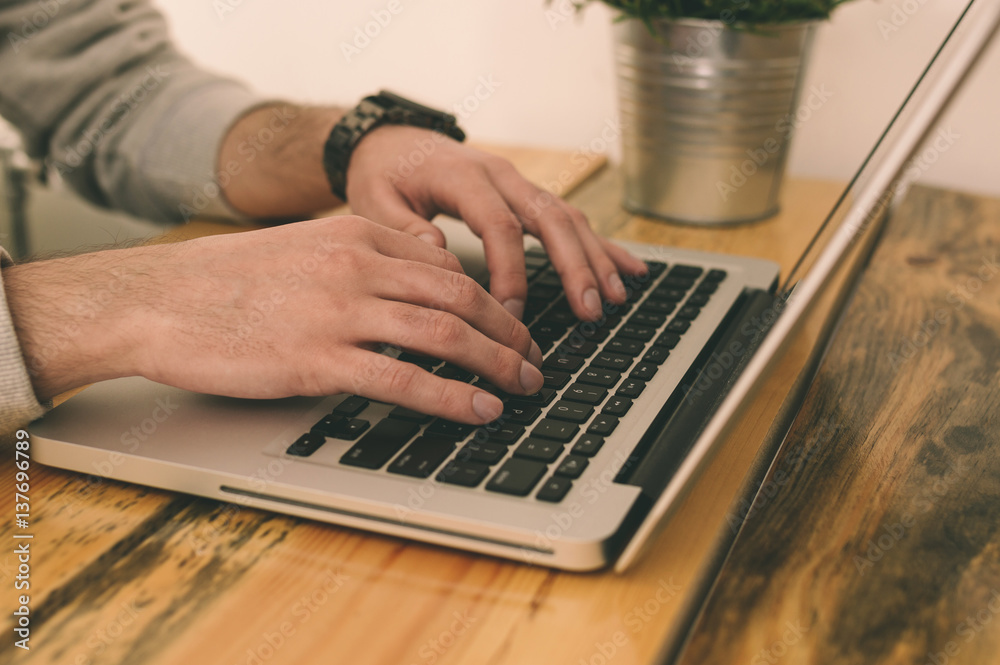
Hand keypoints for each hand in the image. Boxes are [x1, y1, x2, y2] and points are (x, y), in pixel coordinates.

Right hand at [4, 217, 543, 423]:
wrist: (159, 299)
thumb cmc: (226, 281)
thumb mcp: (304, 250)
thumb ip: (362, 263)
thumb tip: (416, 287)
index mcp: (357, 235)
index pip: (448, 268)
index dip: (492, 301)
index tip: (511, 325)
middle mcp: (358, 266)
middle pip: (461, 299)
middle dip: (509, 333)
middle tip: (535, 359)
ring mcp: (340, 311)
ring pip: (445, 335)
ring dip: (497, 363)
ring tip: (524, 386)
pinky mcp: (318, 359)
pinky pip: (404, 378)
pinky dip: (452, 397)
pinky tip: (480, 410)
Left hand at [345, 125, 648, 320]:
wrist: (389, 140)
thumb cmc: (382, 173)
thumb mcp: (373, 200)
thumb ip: (403, 229)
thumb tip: (439, 254)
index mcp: (464, 177)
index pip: (500, 227)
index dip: (511, 273)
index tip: (511, 316)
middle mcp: (500, 175)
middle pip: (550, 219)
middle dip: (574, 266)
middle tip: (590, 309)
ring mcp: (518, 183)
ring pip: (567, 217)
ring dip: (594, 257)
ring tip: (615, 297)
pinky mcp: (526, 194)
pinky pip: (569, 218)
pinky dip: (600, 245)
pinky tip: (628, 269)